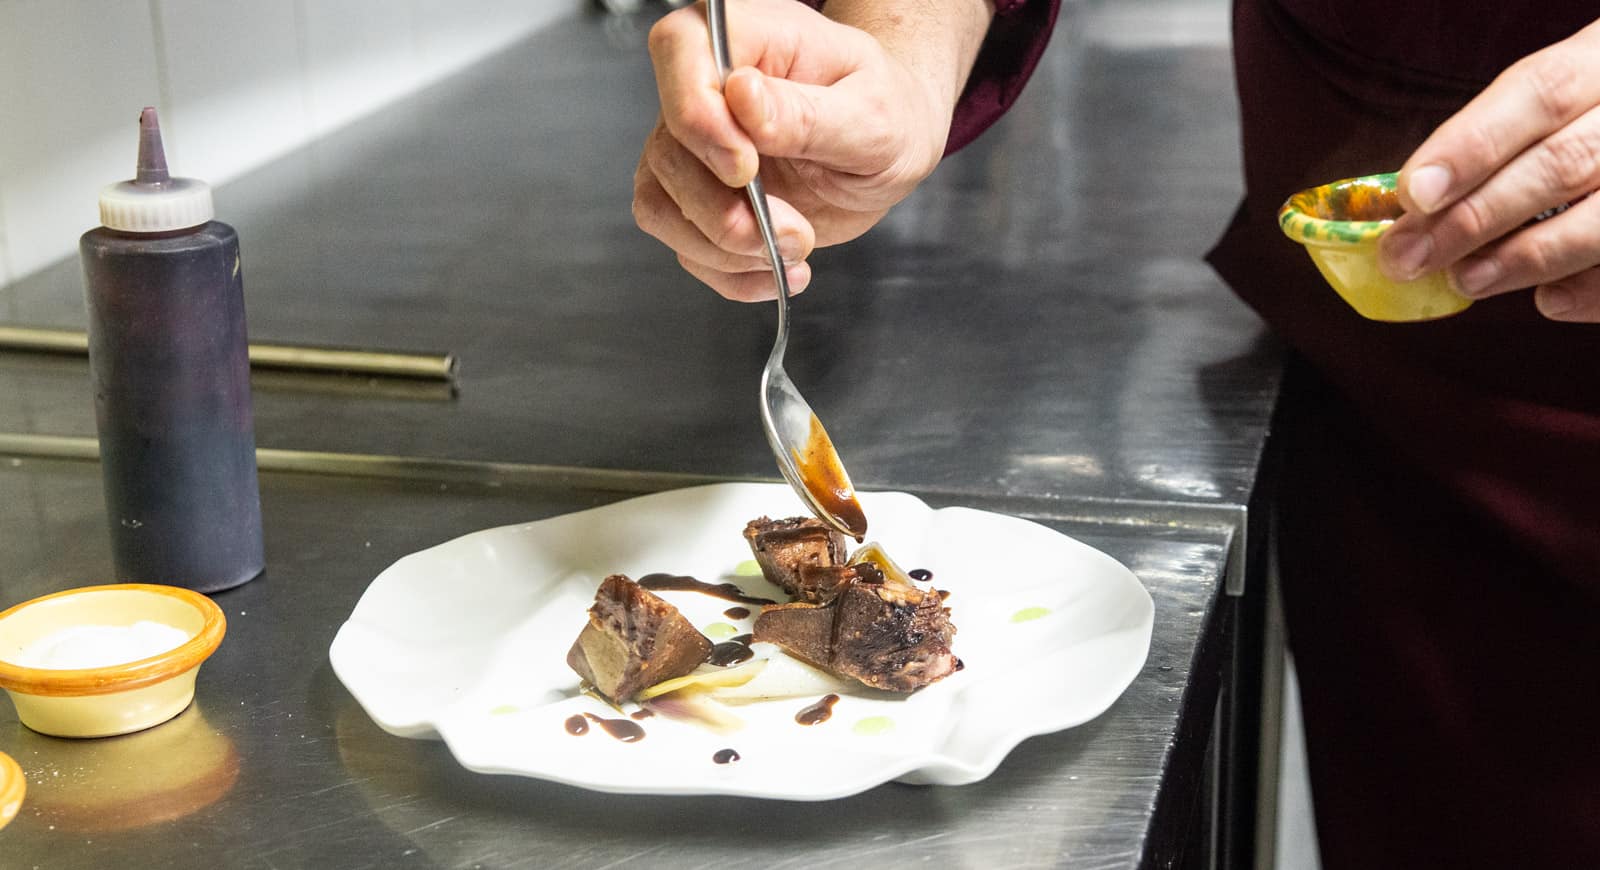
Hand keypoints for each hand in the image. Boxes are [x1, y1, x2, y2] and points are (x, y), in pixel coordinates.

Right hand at [633, 0, 990, 300]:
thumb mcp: (871, 113)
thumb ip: (806, 112)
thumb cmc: (887, 111)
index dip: (699, 118)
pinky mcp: (694, 197)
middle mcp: (704, 85)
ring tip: (796, 247)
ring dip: (726, 248)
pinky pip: (682, 244)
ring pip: (660, 205)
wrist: (890, 150)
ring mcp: (692, 145)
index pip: (678, 52)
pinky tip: (779, 267)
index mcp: (744, 35)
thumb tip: (743, 98)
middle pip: (668, 149)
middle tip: (795, 231)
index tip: (746, 168)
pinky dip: (729, 272)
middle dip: (725, 210)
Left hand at [1378, 19, 1599, 321]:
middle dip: (1476, 217)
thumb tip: (1414, 206)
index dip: (1473, 145)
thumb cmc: (1579, 122)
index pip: (1541, 92)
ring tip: (1465, 279)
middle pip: (1564, 163)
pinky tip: (1547, 301)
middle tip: (1409, 257)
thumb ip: (1495, 140)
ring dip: (1524, 258)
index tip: (1413, 193)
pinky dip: (1587, 291)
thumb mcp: (1545, 104)